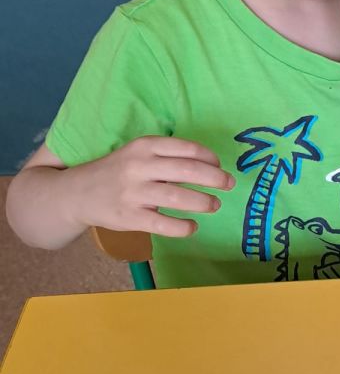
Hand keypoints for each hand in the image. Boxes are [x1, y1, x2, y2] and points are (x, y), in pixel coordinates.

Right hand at [70, 136, 234, 237]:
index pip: (186, 148)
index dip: (209, 157)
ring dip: (203, 202)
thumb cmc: (117, 171)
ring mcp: (134, 193)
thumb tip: (208, 167)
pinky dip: (183, 227)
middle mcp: (139, 166)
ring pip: (178, 197)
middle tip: (229, 184)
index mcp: (144, 146)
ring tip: (215, 205)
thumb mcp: (137, 154)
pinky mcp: (130, 217)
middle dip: (215, 178)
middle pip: (187, 170)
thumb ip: (166, 157)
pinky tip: (192, 227)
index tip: (219, 165)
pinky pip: (163, 224)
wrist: (77, 194)